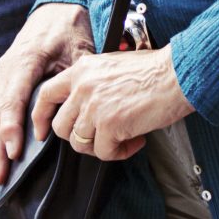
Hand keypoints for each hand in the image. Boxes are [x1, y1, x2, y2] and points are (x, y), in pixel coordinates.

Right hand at [0, 3, 95, 184]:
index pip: (12, 101)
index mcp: (24, 61)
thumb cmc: (69, 29)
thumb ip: (74, 81)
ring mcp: (0, 75)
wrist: (55, 10)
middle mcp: (6, 70)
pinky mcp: (1, 81)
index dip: (12, 130)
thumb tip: (76, 112)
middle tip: (0, 177)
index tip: (15, 153)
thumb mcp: (79, 50)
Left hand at [36, 44, 193, 160]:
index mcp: (82, 69)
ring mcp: (94, 106)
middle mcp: (83, 86)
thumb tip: (85, 112)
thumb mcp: (113, 66)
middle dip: (79, 138)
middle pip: (61, 126)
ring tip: (123, 138)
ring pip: (80, 143)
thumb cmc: (154, 71)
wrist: (178, 75)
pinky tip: (135, 140)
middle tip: (101, 137)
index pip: (47, 94)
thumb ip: (93, 84)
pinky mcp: (110, 124)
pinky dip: (120, 152)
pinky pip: (103, 152)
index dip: (41, 117)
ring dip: (101, 146)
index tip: (42, 131)